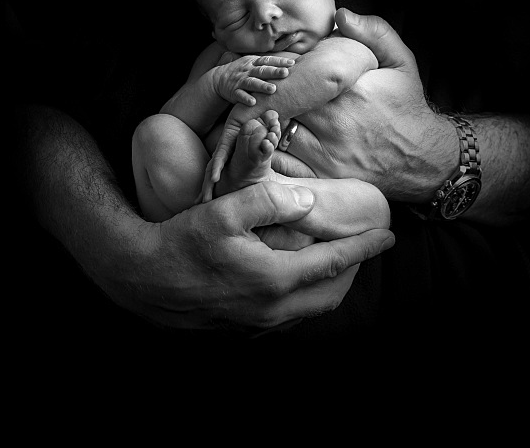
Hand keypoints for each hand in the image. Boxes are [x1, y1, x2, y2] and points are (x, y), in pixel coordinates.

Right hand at [108, 180, 394, 330]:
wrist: (140, 278)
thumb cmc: (179, 240)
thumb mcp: (223, 210)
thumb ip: (270, 200)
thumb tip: (309, 201)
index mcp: (275, 279)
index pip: (335, 263)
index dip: (365, 247)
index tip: (389, 236)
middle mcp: (272, 309)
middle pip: (331, 292)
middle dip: (354, 269)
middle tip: (365, 246)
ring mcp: (257, 323)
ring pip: (311, 308)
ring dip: (330, 285)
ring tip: (336, 261)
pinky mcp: (242, 328)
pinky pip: (288, 316)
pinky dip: (306, 296)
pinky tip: (296, 279)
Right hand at [214, 53, 293, 105]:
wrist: (219, 78)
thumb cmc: (242, 71)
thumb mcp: (252, 64)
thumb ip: (267, 64)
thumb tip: (290, 64)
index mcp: (253, 63)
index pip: (267, 60)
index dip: (279, 61)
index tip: (292, 63)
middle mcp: (247, 70)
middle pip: (262, 70)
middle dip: (274, 72)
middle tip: (285, 73)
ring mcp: (240, 81)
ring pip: (252, 83)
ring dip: (262, 86)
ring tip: (273, 89)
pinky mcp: (233, 92)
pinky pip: (240, 95)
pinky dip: (246, 99)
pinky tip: (253, 102)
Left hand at [278, 8, 449, 200]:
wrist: (422, 156)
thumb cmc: (406, 107)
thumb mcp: (401, 62)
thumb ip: (375, 33)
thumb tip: (341, 14)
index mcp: (348, 91)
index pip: (296, 75)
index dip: (280, 70)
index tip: (275, 68)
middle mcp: (334, 123)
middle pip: (280, 103)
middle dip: (267, 94)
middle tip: (260, 89)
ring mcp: (326, 152)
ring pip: (275, 133)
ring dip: (265, 121)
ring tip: (261, 110)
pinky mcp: (322, 175)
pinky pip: (282, 164)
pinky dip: (269, 150)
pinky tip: (268, 138)